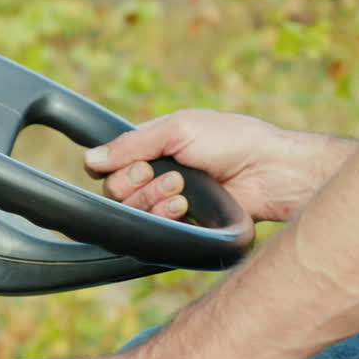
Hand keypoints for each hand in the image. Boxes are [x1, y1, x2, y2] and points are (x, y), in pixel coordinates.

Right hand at [84, 109, 354, 221]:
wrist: (269, 171)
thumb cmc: (231, 140)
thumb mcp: (179, 129)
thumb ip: (133, 143)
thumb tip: (90, 160)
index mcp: (152, 147)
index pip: (109, 164)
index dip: (118, 167)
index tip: (143, 164)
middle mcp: (155, 175)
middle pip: (115, 191)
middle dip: (138, 184)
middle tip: (172, 176)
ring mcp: (167, 202)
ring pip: (131, 212)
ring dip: (153, 200)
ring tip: (182, 191)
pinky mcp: (181, 226)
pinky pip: (152, 230)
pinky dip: (163, 217)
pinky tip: (184, 207)